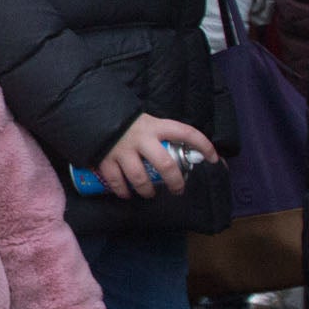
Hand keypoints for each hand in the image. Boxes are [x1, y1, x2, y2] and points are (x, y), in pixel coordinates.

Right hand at [96, 113, 216, 199]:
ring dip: (147, 190)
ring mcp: (123, 150)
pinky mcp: (106, 159)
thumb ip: (162, 136)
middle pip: (165, 164)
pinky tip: (127, 194)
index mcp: (156, 126)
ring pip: (140, 177)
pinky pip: (116, 181)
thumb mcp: (149, 124)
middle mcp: (142, 139)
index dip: (202, 145)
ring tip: (149, 194)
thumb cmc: (128, 123)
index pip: (186, 132)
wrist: (95, 114)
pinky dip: (123, 191)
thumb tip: (188, 152)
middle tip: (178, 190)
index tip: (213, 158)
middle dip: (175, 181)